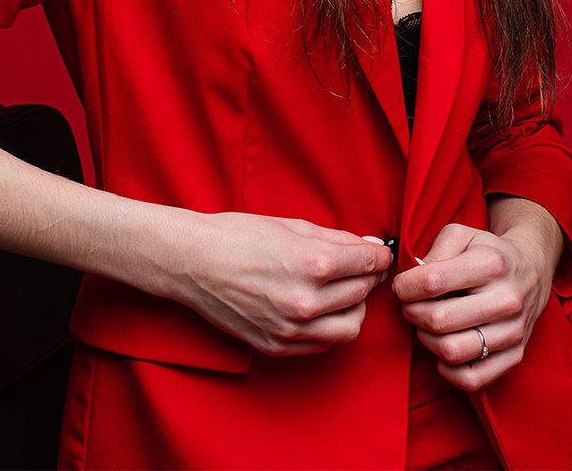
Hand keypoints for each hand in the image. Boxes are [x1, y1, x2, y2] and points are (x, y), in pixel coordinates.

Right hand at [164, 211, 393, 355]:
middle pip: (363, 294)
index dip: (378, 257)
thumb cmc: (237, 235)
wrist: (193, 262)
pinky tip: (320, 308)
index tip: (378, 254)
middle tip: (359, 267)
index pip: (368, 264)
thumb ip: (334, 238)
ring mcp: (292, 328)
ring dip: (354, 307)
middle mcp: (307, 300)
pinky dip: (329, 326)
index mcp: (312, 262)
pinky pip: (323, 344)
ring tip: (342, 291)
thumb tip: (368, 248)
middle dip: (367, 278)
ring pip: (351, 327)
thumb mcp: (291, 225)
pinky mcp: (278, 345)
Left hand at [392, 200, 561, 390]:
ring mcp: (513, 332)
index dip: (405, 286)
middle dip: (411, 312)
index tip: (400, 286)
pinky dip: (448, 368)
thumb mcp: (461, 235)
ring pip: (452, 351)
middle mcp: (506, 300)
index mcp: (491, 264)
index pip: (432, 282)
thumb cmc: (487, 252)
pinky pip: (471, 379)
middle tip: (409, 305)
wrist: (532, 270)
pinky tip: (444, 346)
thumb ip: (434, 251)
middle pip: (438, 320)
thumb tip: (412, 278)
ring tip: (426, 323)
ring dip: (426, 339)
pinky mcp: (515, 356)